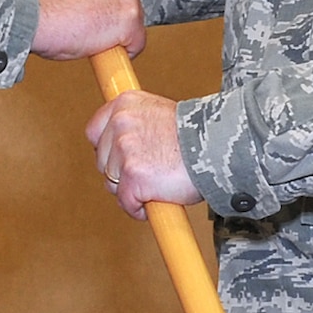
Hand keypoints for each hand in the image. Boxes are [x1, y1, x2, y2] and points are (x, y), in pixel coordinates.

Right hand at [31, 0, 144, 60]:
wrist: (35, 13)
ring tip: (90, 33)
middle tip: (89, 20)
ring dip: (116, 30)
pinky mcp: (131, 19)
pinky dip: (122, 51)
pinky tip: (101, 48)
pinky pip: (136, 44)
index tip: (95, 4)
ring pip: (133, 19)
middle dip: (113, 11)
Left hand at [86, 90, 201, 219]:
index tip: (120, 160)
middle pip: (102, 161)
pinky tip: (156, 199)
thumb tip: (119, 146)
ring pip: (112, 184)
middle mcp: (120, 122)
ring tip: (156, 185)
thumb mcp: (159, 115)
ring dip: (130, 191)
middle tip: (147, 175)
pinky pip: (126, 202)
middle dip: (120, 174)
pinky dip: (139, 208)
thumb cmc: (196, 136)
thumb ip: (136, 125)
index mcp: (125, 104)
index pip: (95, 131)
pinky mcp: (132, 175)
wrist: (217, 148)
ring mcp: (124, 149)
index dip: (107, 151)